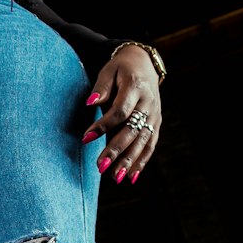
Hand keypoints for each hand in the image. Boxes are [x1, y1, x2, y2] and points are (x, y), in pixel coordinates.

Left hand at [81, 46, 161, 184]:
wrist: (145, 64)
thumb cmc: (120, 69)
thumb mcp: (109, 71)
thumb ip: (101, 88)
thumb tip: (90, 103)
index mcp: (135, 87)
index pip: (120, 110)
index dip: (103, 125)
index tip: (86, 138)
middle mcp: (148, 103)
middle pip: (132, 130)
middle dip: (116, 150)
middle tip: (100, 166)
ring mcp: (154, 115)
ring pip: (142, 141)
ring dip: (129, 160)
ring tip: (115, 177)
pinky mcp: (156, 124)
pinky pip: (150, 145)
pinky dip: (141, 161)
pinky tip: (131, 177)